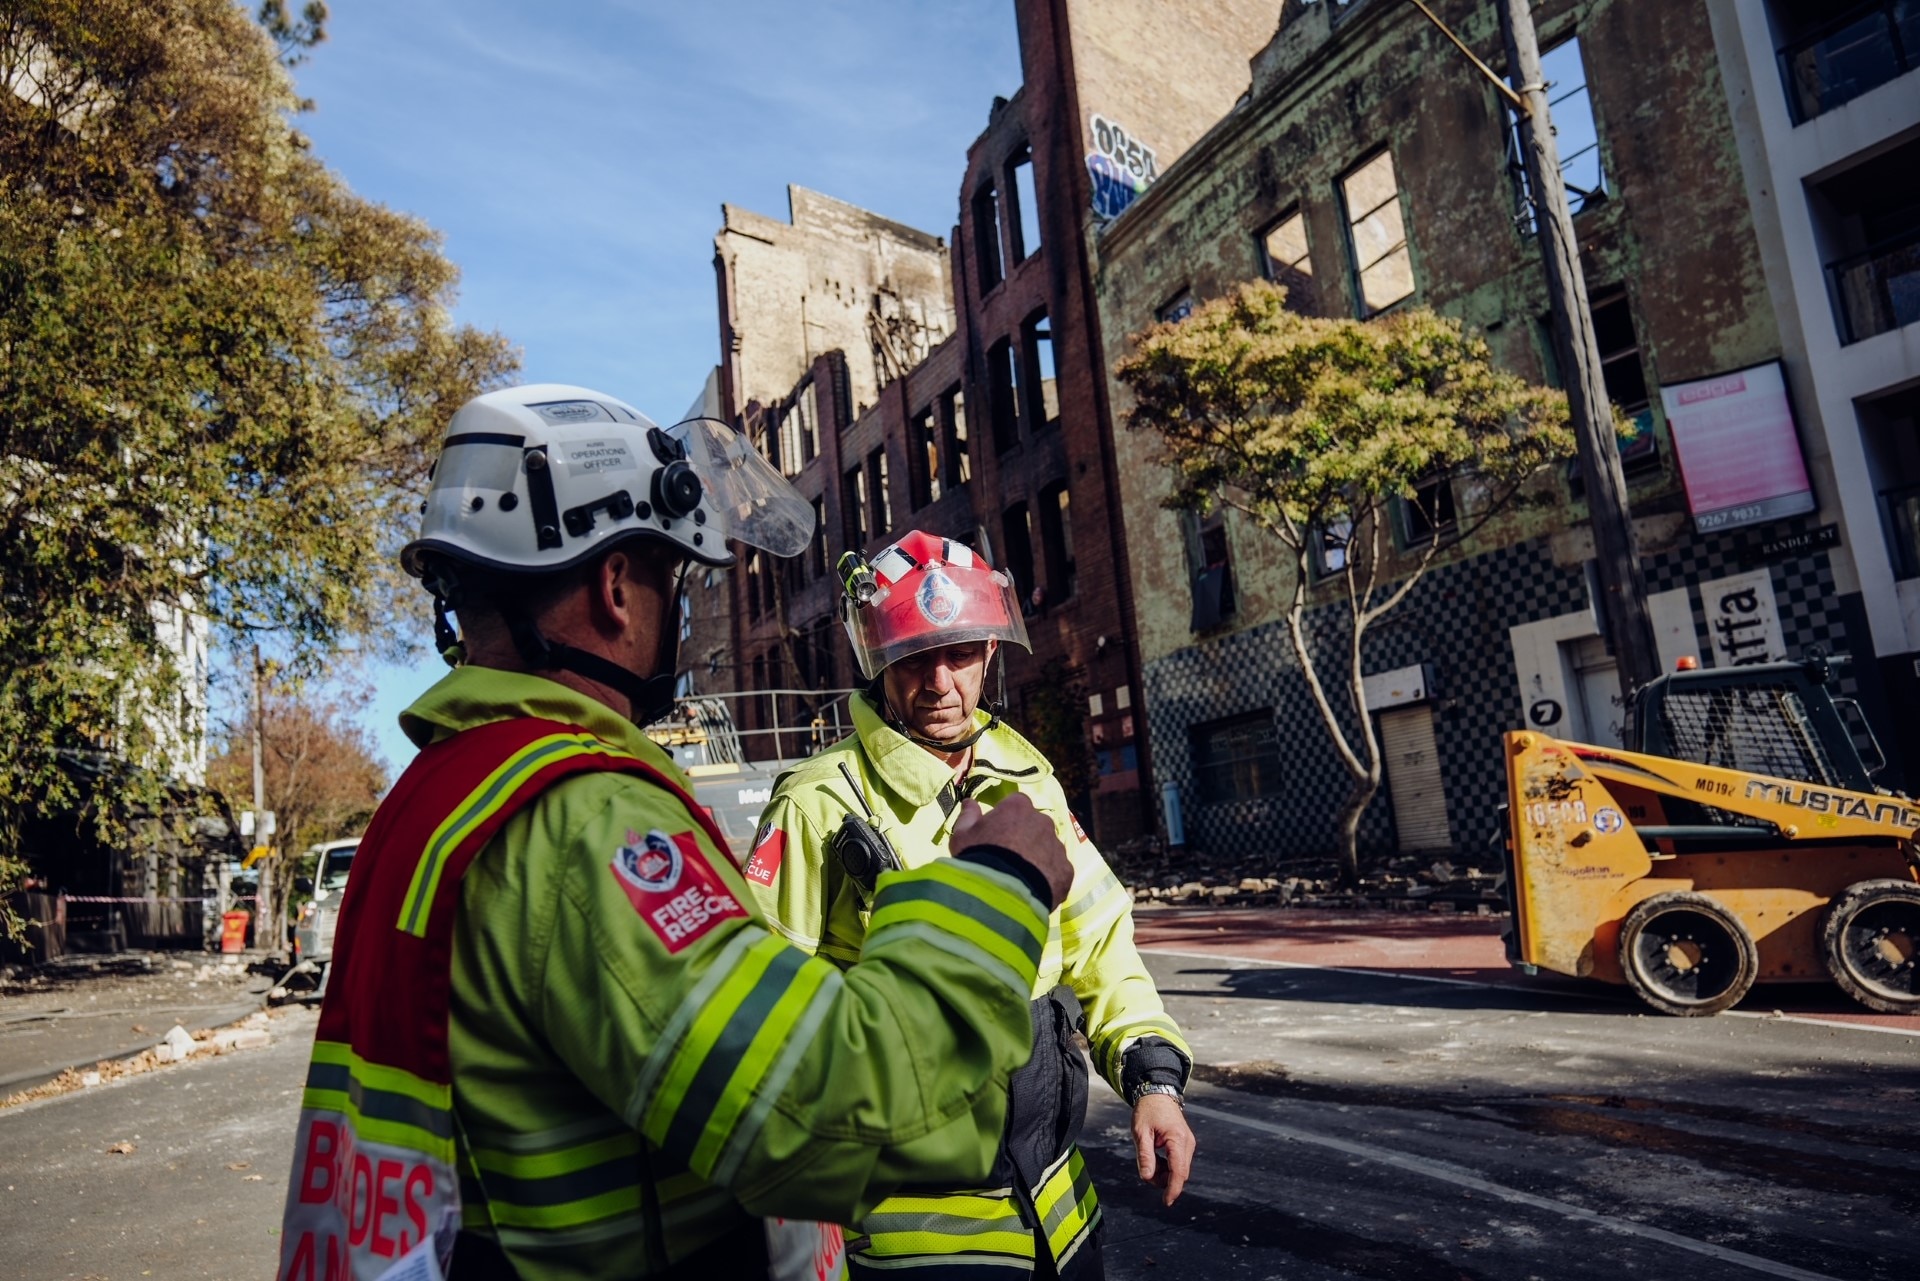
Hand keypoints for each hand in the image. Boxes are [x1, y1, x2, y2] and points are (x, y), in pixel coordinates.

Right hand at [950, 794, 1071, 907]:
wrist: (999, 893)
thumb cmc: (977, 857)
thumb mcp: (963, 836)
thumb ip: (968, 816)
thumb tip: (969, 802)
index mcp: (1018, 808)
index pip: (1017, 804)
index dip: (1007, 818)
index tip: (998, 833)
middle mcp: (1043, 821)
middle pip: (1036, 825)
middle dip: (1026, 836)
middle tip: (1010, 857)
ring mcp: (1057, 846)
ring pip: (1049, 848)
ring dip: (1038, 857)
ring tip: (1021, 877)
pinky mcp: (1066, 870)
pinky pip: (1057, 870)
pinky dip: (1048, 877)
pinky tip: (1033, 890)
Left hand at [1132, 1092, 1194, 1206]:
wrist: (1157, 1094)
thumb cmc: (1147, 1111)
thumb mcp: (1140, 1132)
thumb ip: (1145, 1156)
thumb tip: (1147, 1178)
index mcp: (1177, 1139)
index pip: (1178, 1171)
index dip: (1173, 1189)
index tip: (1166, 1202)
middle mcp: (1187, 1143)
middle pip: (1180, 1173)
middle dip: (1163, 1179)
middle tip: (1146, 1170)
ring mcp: (1188, 1143)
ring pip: (1179, 1170)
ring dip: (1164, 1173)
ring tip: (1149, 1159)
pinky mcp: (1185, 1144)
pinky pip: (1178, 1163)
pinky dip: (1167, 1166)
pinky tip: (1156, 1157)